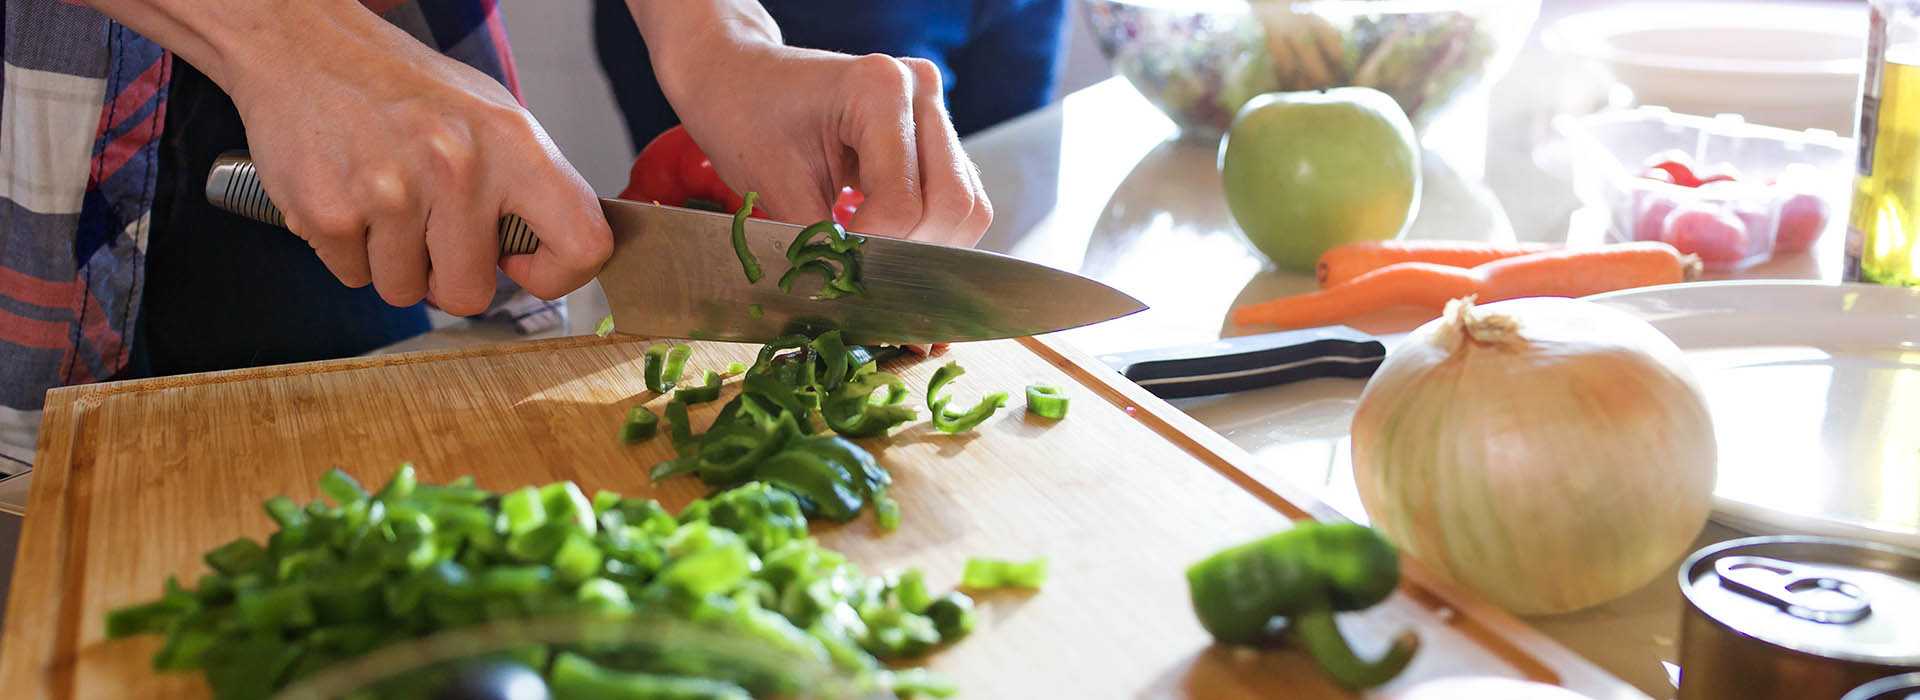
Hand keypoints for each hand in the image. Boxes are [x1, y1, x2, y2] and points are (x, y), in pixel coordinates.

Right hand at [220, 6, 609, 313]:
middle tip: (430, 229)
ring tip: (385, 202)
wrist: (306, 47)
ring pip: (404, 291)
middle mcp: (457, 167)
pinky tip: (351, 198)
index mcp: (513, 143)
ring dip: (393, 262)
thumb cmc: (404, 88)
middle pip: (469, 295)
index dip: (556, 274)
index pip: (583, 244)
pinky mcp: (328, 213)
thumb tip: (548, 257)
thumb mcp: (491, 116)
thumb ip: (528, 186)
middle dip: (446, 276)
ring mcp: (389, 193)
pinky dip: (350, 250)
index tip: (522, 264)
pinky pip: (353, 276)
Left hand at [636, 6, 992, 246]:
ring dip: (927, 245)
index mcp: (880, 88)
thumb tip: (853, 300)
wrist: (740, 78)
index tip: (836, 266)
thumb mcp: (772, 186)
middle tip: (863, 270)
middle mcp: (920, 89)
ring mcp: (935, 108)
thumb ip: (821, 244)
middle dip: (911, 252)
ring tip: (874, 255)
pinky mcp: (937, 133)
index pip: (902, 202)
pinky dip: (930, 230)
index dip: (873, 249)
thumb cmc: (745, 118)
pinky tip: (887, 237)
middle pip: (953, 204)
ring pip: (967, 206)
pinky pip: (958, 197)